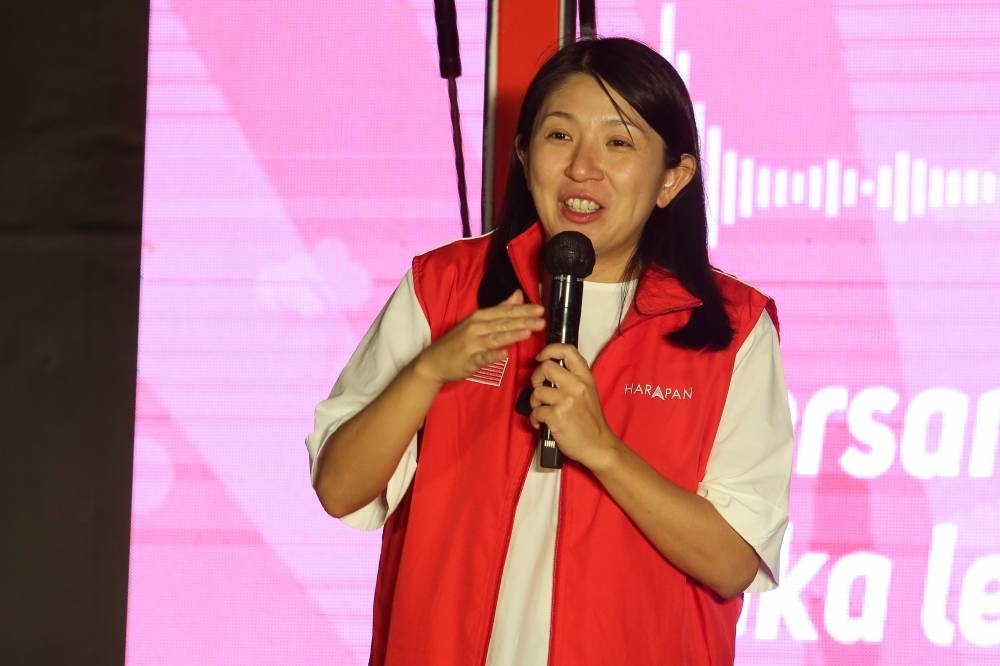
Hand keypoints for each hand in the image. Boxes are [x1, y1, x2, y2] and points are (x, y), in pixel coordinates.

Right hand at [413, 290, 544, 384]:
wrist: (434, 361)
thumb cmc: (458, 341)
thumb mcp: (478, 321)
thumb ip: (500, 308)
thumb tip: (518, 294)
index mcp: (479, 317)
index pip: (504, 312)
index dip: (522, 310)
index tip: (540, 309)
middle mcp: (475, 328)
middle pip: (502, 323)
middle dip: (523, 321)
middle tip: (541, 320)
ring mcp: (471, 344)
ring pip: (494, 338)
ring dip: (511, 335)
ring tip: (528, 332)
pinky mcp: (468, 361)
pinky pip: (482, 358)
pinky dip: (492, 355)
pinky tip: (504, 354)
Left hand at [529, 343, 619, 469]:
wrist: (598, 445)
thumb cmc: (591, 421)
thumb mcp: (589, 392)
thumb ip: (573, 378)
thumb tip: (550, 368)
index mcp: (585, 378)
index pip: (568, 351)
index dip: (549, 350)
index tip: (541, 357)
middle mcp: (576, 386)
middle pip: (545, 367)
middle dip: (536, 377)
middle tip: (539, 388)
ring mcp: (566, 401)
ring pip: (537, 391)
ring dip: (534, 402)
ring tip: (542, 409)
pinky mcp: (557, 416)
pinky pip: (535, 411)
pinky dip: (535, 418)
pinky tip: (542, 423)